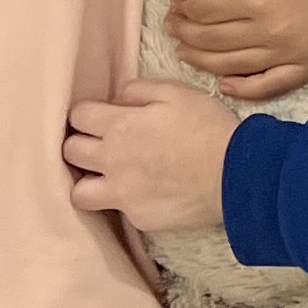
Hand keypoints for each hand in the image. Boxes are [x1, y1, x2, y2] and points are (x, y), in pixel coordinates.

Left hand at [65, 79, 242, 233]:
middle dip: (81, 145)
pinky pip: (118, 212)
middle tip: (101, 146)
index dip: (86, 115)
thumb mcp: (178, 93)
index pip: (77, 116)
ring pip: (79, 192)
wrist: (236, 174)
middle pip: (70, 152)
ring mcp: (122, 193)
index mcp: (119, 124)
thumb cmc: (210, 128)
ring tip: (108, 179)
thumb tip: (119, 96)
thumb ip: (140, 90)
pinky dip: (128, 202)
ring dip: (89, 182)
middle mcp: (112, 159)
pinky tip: (147, 195)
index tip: (98, 118)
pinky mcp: (138, 217)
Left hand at [168, 0, 307, 99]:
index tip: (176, 4)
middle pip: (210, 40)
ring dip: (201, 61)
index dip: (181, 8)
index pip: (200, 11)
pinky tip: (225, 84)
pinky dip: (242, 90)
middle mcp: (271, 30)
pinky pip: (269, 87)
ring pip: (231, 67)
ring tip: (187, 51)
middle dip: (185, 33)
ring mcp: (292, 53)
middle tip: (175, 27)